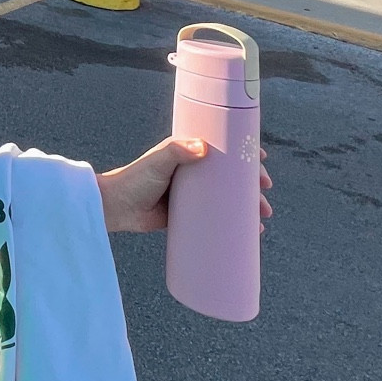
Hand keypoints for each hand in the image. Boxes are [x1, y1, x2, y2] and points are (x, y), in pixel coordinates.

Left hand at [98, 136, 272, 234]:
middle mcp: (193, 171)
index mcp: (188, 152)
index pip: (223, 149)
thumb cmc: (134, 179)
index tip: (261, 159)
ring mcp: (192, 194)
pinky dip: (233, 224)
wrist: (116, 208)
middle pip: (231, 176)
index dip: (244, 153)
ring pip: (227, 199)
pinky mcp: (188, 214)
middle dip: (252, 185)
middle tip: (264, 195)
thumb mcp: (157, 161)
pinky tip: (248, 233)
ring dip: (248, 207)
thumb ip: (177, 152)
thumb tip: (203, 147)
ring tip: (261, 219)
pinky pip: (216, 218)